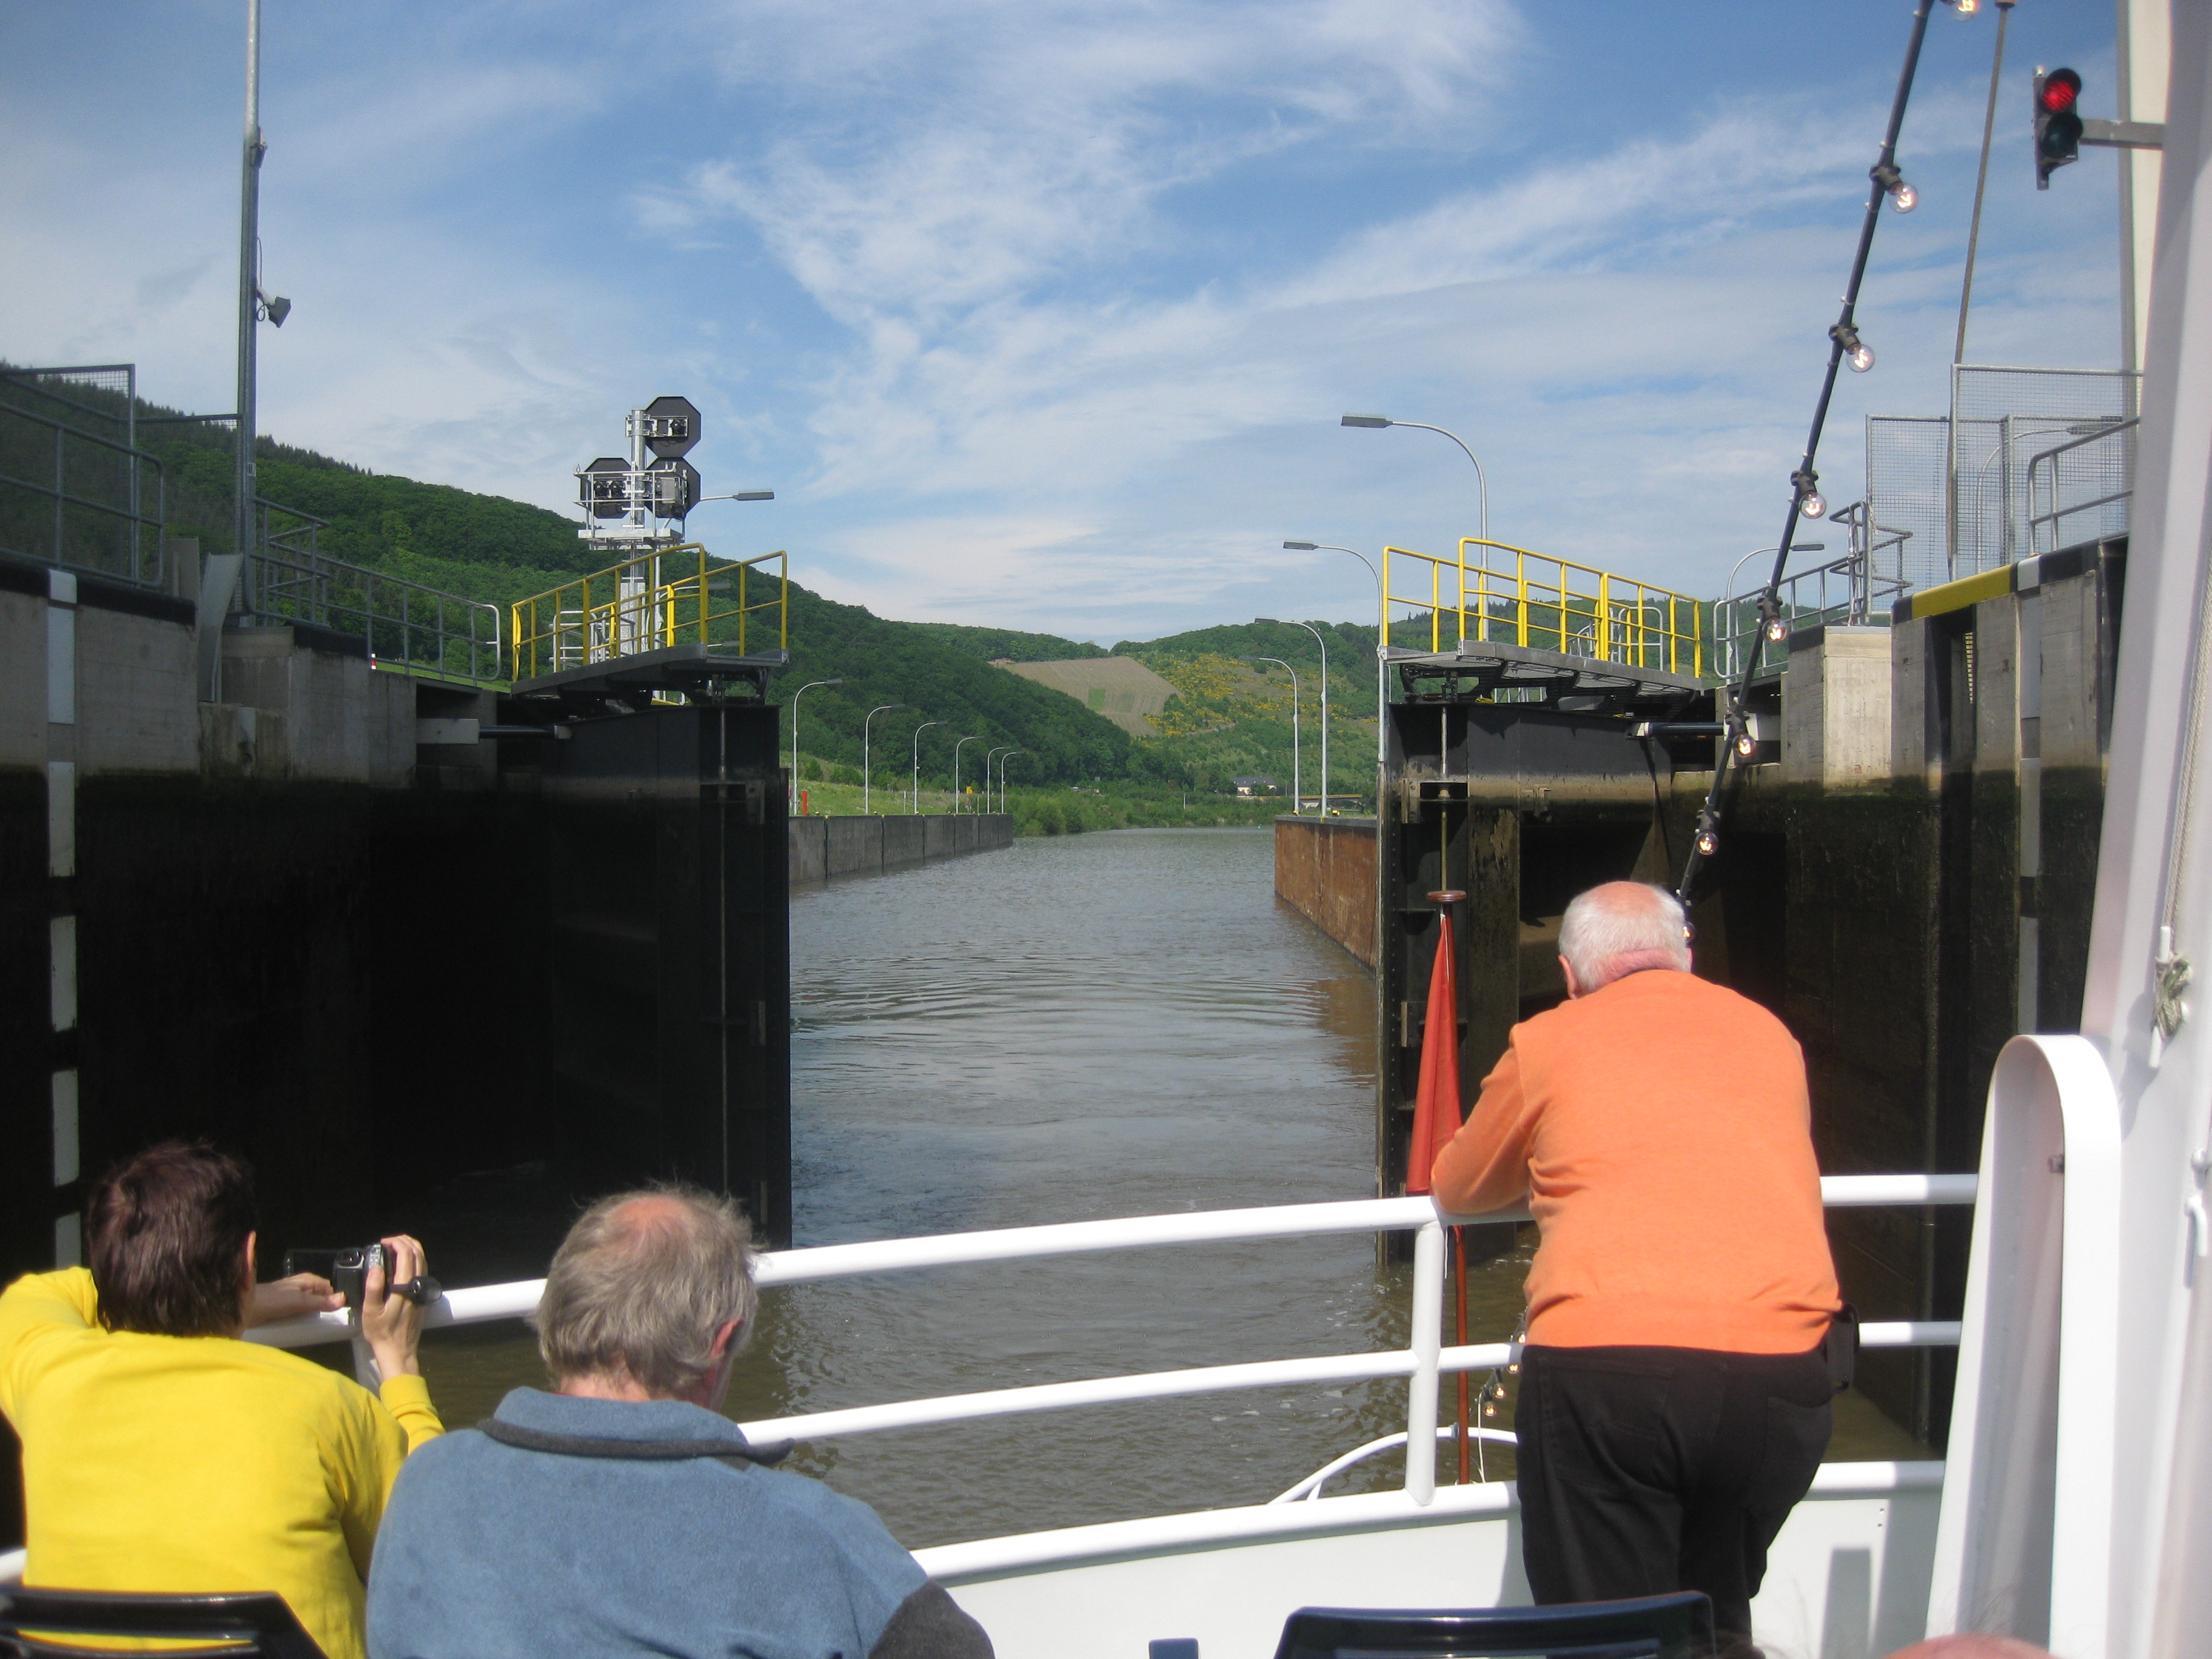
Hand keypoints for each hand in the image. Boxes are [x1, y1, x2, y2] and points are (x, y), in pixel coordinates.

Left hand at [246, 1273, 344, 1326]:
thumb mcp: (299, 1301)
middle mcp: (301, 1287)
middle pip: (320, 1298)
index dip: (334, 1299)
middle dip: (325, 1310)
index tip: (340, 1314)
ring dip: (313, 1317)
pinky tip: (305, 1329)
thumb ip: (320, 1302)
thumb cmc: (272, 1301)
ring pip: (310, 1308)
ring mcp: (292, 1299)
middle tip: (330, 1325)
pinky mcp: (284, 1311)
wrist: (244, 1308)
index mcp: (307, 1280)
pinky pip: (299, 1315)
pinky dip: (303, 1321)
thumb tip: (344, 1299)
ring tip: (319, 1329)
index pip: (329, 1288)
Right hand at [361, 1234, 429, 1379]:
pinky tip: (404, 1262)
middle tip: (391, 1240)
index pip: (406, 1256)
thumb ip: (373, 1288)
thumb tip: (377, 1267)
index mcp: (405, 1288)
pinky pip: (422, 1271)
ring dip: (412, 1249)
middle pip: (418, 1255)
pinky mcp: (423, 1296)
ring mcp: (422, 1291)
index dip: (397, 1244)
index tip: (384, 1242)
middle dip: (406, 1242)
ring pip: (423, 1262)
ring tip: (397, 1245)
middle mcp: (418, 1286)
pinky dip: (415, 1260)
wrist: (398, 1350)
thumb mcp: (370, 1312)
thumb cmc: (382, 1333)